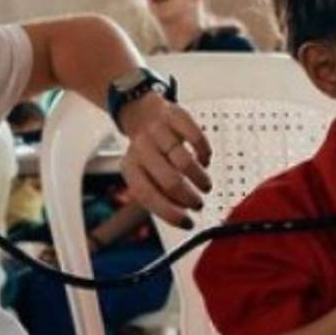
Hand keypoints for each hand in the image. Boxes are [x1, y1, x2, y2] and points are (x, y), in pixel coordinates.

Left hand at [117, 92, 211, 226]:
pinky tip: (204, 161)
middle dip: (189, 197)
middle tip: (198, 203)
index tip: (187, 223)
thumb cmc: (146, 150)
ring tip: (204, 185)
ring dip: (199, 179)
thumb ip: (157, 194)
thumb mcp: (142, 172)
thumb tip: (182, 215)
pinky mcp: (176, 116)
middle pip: (170, 180)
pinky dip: (204, 154)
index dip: (169, 212)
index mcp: (131, 166)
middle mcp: (142, 148)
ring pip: (184, 161)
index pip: (147, 195)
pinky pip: (196, 137)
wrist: (141, 111)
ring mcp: (159, 131)